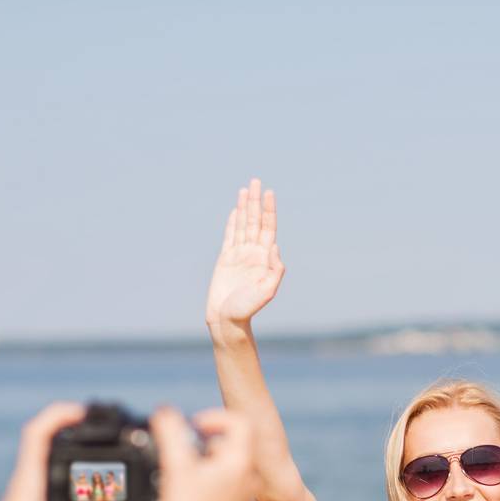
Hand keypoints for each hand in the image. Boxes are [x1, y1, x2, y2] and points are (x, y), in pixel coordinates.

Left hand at [0, 403, 131, 500]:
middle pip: (52, 446)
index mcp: (27, 481)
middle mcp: (28, 484)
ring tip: (105, 497)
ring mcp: (33, 499)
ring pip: (61, 475)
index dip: (60, 415)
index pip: (38, 433)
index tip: (85, 413)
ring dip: (84, 484)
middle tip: (106, 440)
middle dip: (80, 440)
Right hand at [152, 407, 256, 500]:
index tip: (193, 426)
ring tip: (183, 471)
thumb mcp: (175, 467)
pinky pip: (226, 481)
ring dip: (205, 458)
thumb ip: (170, 433)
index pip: (240, 422)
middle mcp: (249, 476)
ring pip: (229, 462)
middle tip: (183, 449)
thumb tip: (165, 411)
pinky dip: (208, 476)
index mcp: (241, 462)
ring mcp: (245, 494)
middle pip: (234, 441)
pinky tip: (188, 490)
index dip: (215, 417)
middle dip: (205, 439)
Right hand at [205, 178, 284, 329]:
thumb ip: (274, 270)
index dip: (268, 210)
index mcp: (264, 258)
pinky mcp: (225, 260)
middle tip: (255, 180)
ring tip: (245, 189)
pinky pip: (229, 236)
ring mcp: (239, 255)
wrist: (227, 319)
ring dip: (244, 207)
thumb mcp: (267, 291)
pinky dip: (232, 223)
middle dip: (255, 201)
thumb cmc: (248, 309)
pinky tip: (235, 212)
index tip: (268, 192)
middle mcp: (253, 253)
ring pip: (242, 225)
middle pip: (255, 221)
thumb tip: (274, 247)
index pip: (268, 228)